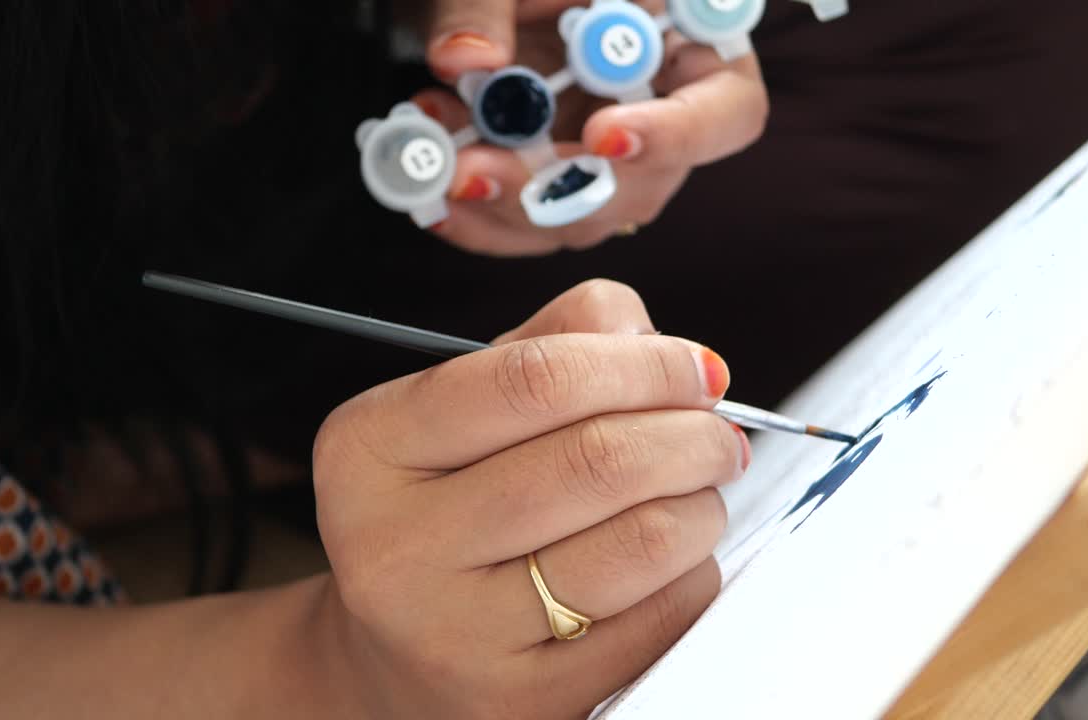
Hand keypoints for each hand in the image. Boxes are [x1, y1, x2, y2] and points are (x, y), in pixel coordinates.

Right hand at [311, 280, 749, 717]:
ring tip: (697, 491)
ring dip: (702, 503)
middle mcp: (394, 545)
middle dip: (691, 434)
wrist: (399, 658)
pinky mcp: (521, 701)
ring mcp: (454, 634)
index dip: (642, 364)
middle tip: (718, 433)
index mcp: (369, 447)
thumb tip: (662, 346)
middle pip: (596, 461)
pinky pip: (661, 619)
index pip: (534, 379)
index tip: (698, 369)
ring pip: (642, 541)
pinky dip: (691, 574)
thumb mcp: (463, 410)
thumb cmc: (446, 510)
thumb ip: (555, 344)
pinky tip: (669, 560)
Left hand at [411, 0, 768, 254]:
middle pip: (640, 187)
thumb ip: (484, 1)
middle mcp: (660, 115)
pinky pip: (527, 227)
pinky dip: (474, 218)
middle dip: (550, 189)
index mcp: (691, 45)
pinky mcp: (555, 186)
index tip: (601, 134)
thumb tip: (466, 59)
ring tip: (434, 159)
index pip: (726, 110)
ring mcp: (608, 161)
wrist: (483, 0)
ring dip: (498, 204)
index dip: (676, 134)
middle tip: (470, 171)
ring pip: (577, 218)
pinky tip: (427, 191)